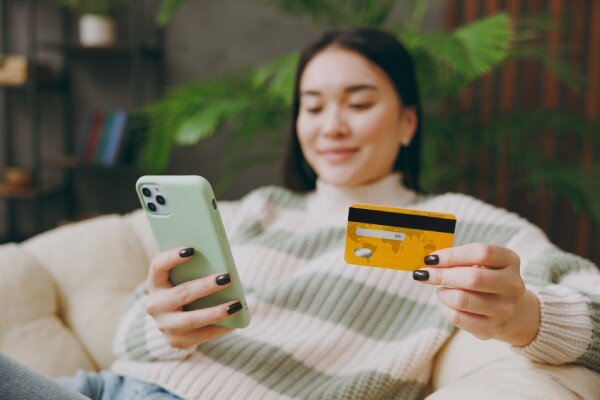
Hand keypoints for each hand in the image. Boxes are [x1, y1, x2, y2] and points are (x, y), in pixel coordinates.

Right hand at [145, 246, 240, 348]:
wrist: (174, 322)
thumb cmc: (186, 289)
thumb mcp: (184, 278)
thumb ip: (196, 269)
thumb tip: (221, 262)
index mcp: (155, 283)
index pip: (158, 266)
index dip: (172, 257)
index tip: (192, 249)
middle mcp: (155, 305)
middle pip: (181, 293)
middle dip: (205, 286)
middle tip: (226, 278)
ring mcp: (164, 325)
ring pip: (191, 319)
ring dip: (215, 312)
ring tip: (236, 305)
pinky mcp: (176, 341)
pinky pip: (201, 335)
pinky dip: (220, 327)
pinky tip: (236, 321)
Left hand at [413, 242, 539, 345]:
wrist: (507, 308)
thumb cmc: (484, 277)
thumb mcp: (479, 262)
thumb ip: (457, 258)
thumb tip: (428, 262)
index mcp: (510, 260)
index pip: (482, 253)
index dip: (452, 255)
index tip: (430, 258)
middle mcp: (513, 285)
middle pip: (473, 278)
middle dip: (442, 275)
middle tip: (424, 274)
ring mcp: (505, 309)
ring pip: (461, 300)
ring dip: (443, 293)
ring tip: (442, 290)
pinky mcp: (492, 328)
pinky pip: (457, 317)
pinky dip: (445, 308)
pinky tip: (447, 304)